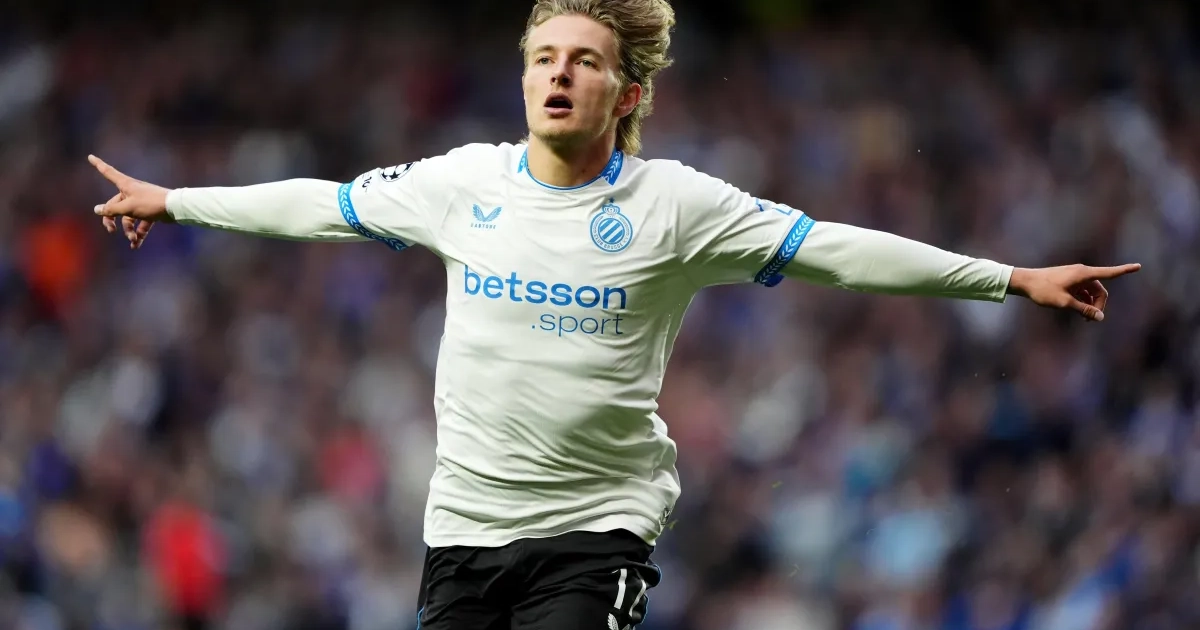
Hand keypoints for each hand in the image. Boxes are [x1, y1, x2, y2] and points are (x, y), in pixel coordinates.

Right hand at [88, 155, 172, 249]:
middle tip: (111, 230)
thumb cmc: (150, 203)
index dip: (99, 165)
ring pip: (129, 218)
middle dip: (112, 220)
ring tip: (132, 240)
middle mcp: (132, 192)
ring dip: (129, 231)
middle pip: (115, 206)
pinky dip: (138, 234)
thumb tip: (97, 209)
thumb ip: (111, 209)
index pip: (108, 172)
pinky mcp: (150, 213)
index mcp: (125, 185)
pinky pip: (141, 224)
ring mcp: (141, 203)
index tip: (90, 156)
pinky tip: (136, 245)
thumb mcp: (127, 207)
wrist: (175, 208)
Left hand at [1007, 263, 1141, 321]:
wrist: (1025, 282)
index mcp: (1083, 274)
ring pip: (1091, 291)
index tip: (1138, 266)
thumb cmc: (1043, 290)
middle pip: (1100, 289)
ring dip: (1091, 303)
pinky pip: (1083, 290)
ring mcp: (1075, 275)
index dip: (1124, 271)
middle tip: (1091, 319)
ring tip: (1083, 317)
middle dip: (1099, 304)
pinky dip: (1083, 299)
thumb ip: (1084, 310)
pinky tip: (1077, 310)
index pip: (1109, 273)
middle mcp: (1082, 272)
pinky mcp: (1069, 280)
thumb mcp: (1064, 303)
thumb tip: (1100, 317)